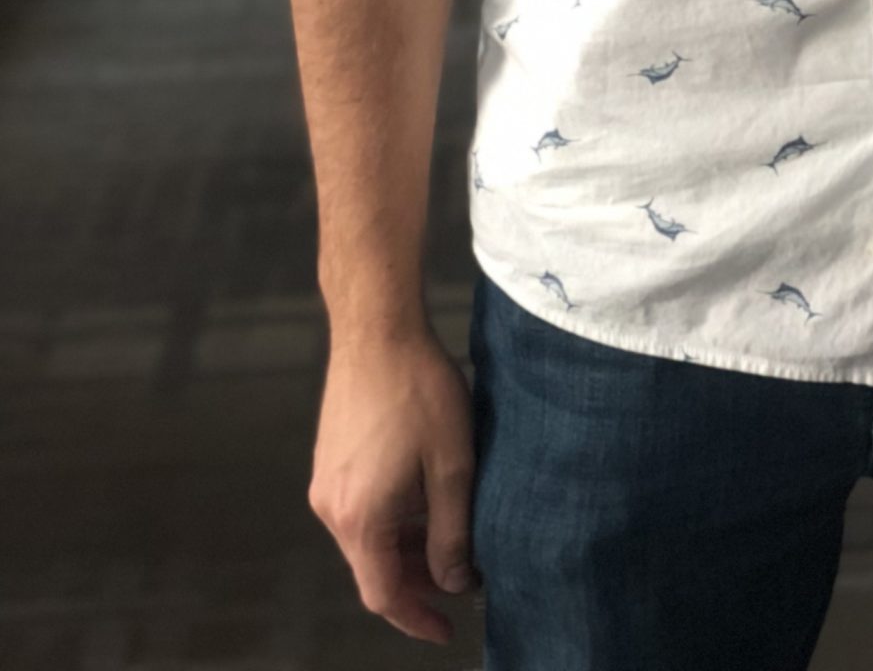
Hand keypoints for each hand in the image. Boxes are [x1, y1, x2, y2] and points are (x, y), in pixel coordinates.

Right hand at [309, 327, 479, 644]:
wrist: (377, 329)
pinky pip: (360, 509)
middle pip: (372, 568)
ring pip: (366, 539)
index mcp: (360, 518)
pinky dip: (391, 520)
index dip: (416, 618)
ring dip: (405, 548)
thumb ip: (452, 533)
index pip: (383, 595)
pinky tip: (422, 500)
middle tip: (458, 579)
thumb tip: (454, 582)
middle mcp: (332, 508)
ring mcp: (326, 483)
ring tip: (449, 539)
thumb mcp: (452, 466)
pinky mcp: (330, 460)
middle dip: (416, 582)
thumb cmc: (419, 391)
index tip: (447, 629)